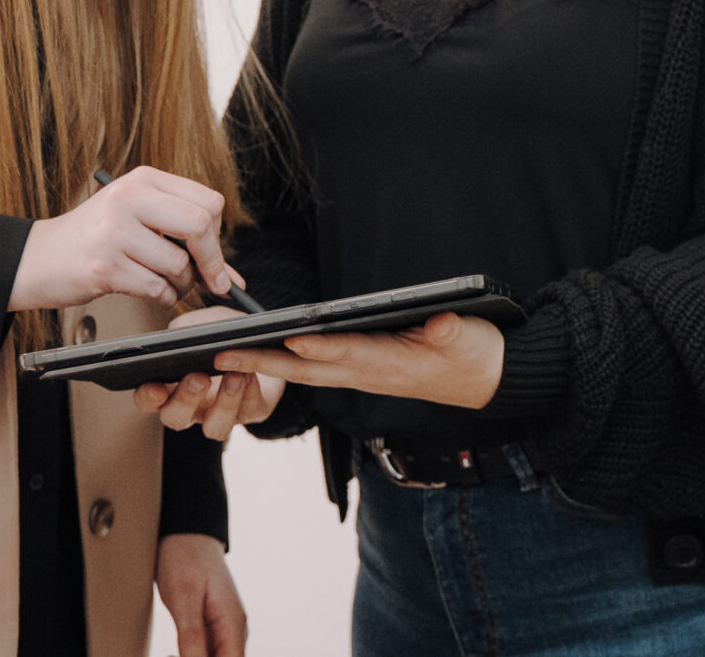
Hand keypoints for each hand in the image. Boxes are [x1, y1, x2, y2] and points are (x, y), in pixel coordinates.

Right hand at [9, 166, 240, 310]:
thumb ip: (184, 240)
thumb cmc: (94, 240)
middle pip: (200, 225)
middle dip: (212, 262)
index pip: (208, 201)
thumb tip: (232, 278)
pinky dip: (163, 298)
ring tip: (167, 285)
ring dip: (182, 286)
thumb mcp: (138, 221)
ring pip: (179, 264)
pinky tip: (151, 292)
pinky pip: (156, 288)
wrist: (38, 259)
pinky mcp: (104, 266)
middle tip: (211, 282)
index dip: (218, 236)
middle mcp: (130, 198)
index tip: (214, 258)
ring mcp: (115, 231)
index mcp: (144, 180)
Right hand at [134, 308, 284, 439]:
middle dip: (186, 400)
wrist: (261, 339)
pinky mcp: (251, 412)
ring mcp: (220, 413)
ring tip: (235, 376)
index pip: (149, 399)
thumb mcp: (202, 322)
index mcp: (171, 385)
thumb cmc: (221, 334)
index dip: (148, 398)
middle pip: (176, 419)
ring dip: (224, 403)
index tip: (154, 387)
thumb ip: (187, 327)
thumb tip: (182, 332)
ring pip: (215, 428)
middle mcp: (192, 407)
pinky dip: (250, 392)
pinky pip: (248, 412)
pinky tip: (251, 373)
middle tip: (199, 378)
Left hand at [155, 531, 245, 656]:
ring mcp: (225, 627)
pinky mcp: (213, 625)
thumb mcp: (183, 597)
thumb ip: (191, 636)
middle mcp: (234, 629)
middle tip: (171, 654)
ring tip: (170, 654)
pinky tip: (173, 654)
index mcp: (233, 624)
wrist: (185, 533)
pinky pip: (208, 651)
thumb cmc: (185, 558)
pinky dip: (192, 655)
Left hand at [213, 311, 504, 409]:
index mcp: (391, 364)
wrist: (484, 381)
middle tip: (220, 356)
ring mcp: (362, 375)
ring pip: (305, 372)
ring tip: (225, 356)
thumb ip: (451, 331)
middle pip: (308, 369)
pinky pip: (315, 371)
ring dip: (265, 366)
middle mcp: (368, 374)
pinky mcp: (362, 371)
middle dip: (264, 363)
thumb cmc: (472, 356)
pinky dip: (285, 364)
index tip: (287, 338)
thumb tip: (439, 323)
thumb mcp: (469, 339)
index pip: (347, 353)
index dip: (318, 347)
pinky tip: (261, 355)